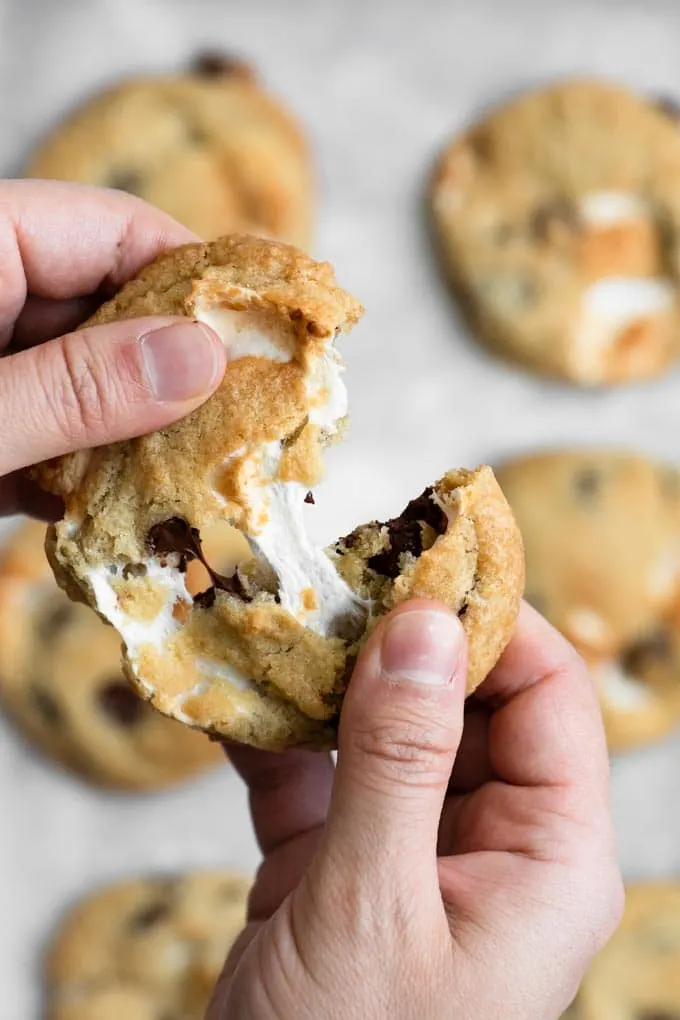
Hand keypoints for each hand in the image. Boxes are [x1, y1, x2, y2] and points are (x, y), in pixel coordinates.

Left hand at [0, 179, 226, 518]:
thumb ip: (75, 388)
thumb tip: (204, 359)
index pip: (116, 229)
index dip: (199, 279)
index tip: (268, 337)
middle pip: (108, 307)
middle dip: (171, 374)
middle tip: (242, 428)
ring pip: (81, 377)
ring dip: (125, 437)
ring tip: (184, 484)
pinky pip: (42, 427)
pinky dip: (70, 472)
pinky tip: (101, 513)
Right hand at [209, 601, 622, 1019]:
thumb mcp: (375, 905)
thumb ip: (401, 759)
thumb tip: (425, 624)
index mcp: (547, 858)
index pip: (549, 697)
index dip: (495, 620)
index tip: (424, 557)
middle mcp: (491, 845)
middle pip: (465, 702)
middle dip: (398, 641)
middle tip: (332, 577)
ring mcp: (413, 851)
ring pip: (386, 730)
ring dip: (328, 680)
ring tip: (276, 620)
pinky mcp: (341, 865)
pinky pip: (318, 774)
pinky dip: (277, 737)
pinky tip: (231, 697)